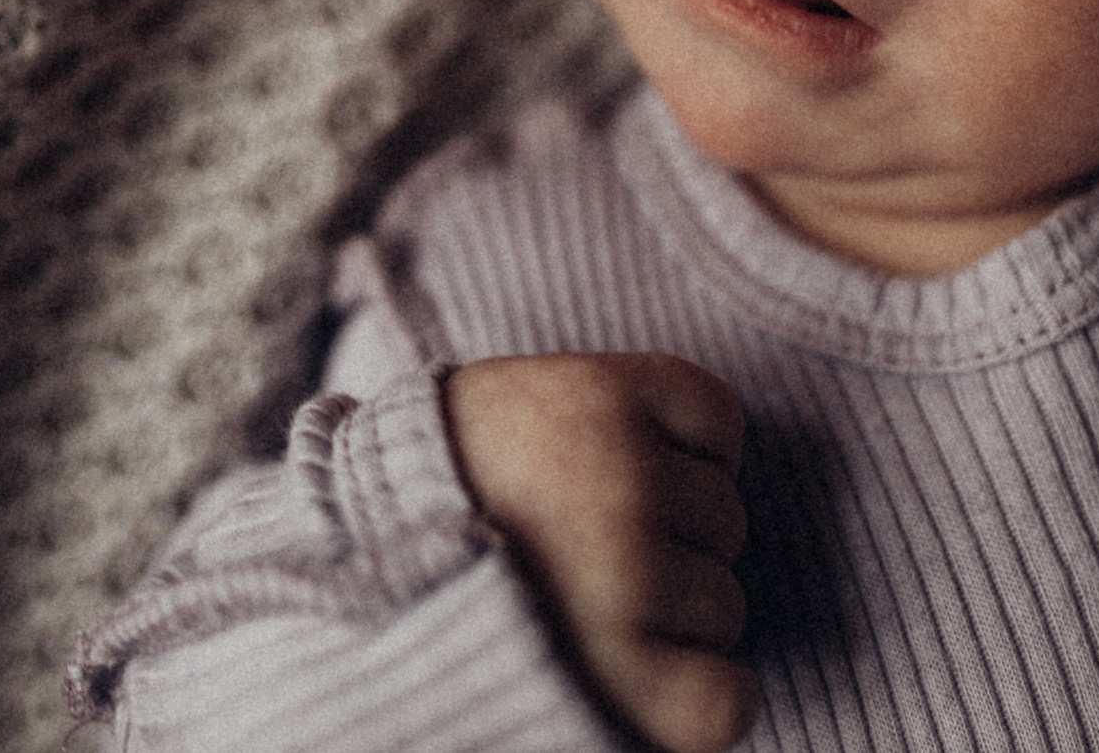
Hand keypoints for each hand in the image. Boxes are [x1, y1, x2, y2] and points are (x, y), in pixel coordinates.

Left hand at [444, 353, 754, 752]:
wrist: (368, 493)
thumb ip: (640, 700)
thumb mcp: (538, 683)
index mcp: (606, 669)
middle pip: (725, 608)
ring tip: (595, 513)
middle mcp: (622, 572)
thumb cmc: (465, 599)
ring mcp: (621, 474)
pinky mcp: (613, 390)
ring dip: (679, 520)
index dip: (698, 690)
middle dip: (669, 599)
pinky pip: (721, 421)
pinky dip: (700, 436)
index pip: (726, 708)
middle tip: (584, 577)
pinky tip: (636, 452)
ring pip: (726, 519)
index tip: (650, 672)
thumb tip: (730, 699)